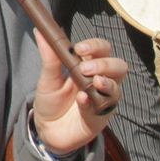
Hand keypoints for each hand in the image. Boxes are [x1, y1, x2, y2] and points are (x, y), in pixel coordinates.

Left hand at [32, 34, 124, 154]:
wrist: (48, 129)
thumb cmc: (51, 100)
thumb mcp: (47, 78)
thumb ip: (49, 56)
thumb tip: (41, 31)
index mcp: (88, 66)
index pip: (102, 50)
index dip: (95, 46)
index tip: (80, 48)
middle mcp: (100, 81)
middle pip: (118, 66)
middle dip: (104, 64)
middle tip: (85, 68)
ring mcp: (103, 99)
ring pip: (117, 87)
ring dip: (106, 82)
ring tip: (93, 82)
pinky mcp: (101, 117)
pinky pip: (103, 108)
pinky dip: (92, 102)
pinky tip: (82, 100)